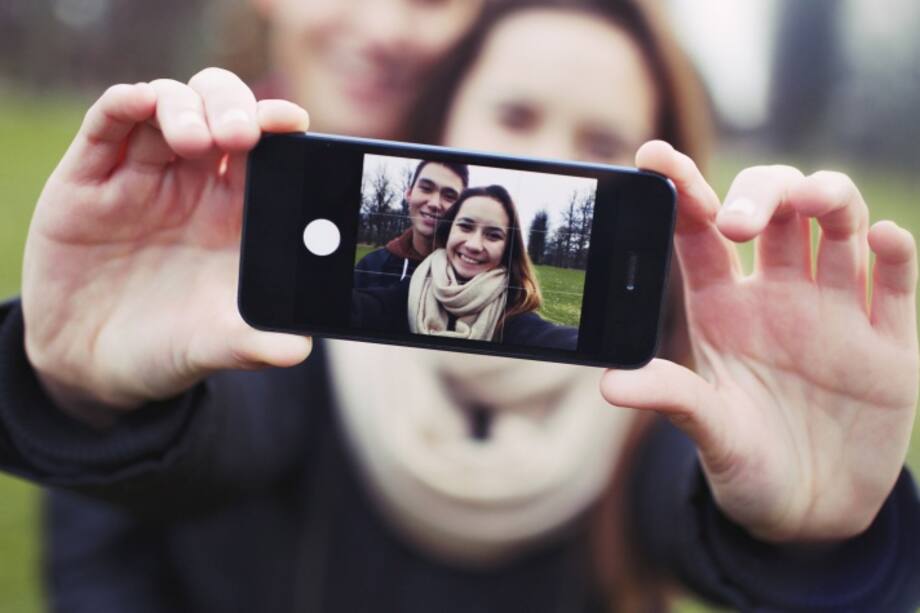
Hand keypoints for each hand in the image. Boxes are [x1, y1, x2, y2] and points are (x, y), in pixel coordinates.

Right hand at [22, 68, 312, 415]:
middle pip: (220, 110)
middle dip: (233, 106)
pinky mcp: (88, 181)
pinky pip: (105, 126)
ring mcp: (141, 176)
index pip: (267, 148)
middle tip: (241, 134)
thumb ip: (257, 343)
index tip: (292, 123)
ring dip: (185, 108)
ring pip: (167, 106)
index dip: (279, 125)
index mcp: (238, 211)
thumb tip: (298, 350)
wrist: (93, 367)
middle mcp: (194, 183)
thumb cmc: (171, 346)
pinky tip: (138, 102)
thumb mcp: (216, 347)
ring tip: (195, 141)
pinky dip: (123, 104)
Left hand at [600, 141, 918, 542]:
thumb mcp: (707, 432)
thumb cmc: (744, 462)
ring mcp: (837, 312)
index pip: (699, 230)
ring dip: (829, 199)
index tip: (653, 153)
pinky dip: (894, 254)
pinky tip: (881, 240)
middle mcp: (777, 295)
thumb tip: (611, 385)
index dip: (681, 187)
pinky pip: (896, 283)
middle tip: (740, 220)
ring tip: (816, 200)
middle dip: (761, 194)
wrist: (809, 512)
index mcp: (721, 306)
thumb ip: (671, 398)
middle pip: (773, 210)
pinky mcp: (889, 343)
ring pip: (838, 227)